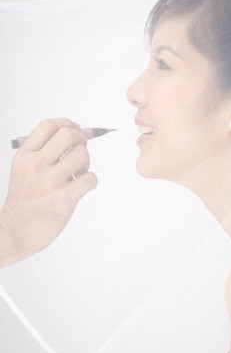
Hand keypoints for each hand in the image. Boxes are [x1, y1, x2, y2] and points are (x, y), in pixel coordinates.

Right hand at [0, 118, 97, 266]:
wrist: (17, 229)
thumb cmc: (25, 199)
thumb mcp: (23, 168)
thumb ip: (42, 151)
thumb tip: (73, 132)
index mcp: (25, 155)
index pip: (48, 125)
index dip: (67, 123)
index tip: (75, 129)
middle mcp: (36, 165)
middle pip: (68, 135)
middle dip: (82, 139)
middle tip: (81, 149)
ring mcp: (50, 182)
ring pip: (82, 155)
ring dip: (86, 162)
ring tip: (78, 173)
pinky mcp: (64, 199)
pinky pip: (90, 179)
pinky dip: (91, 180)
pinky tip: (81, 186)